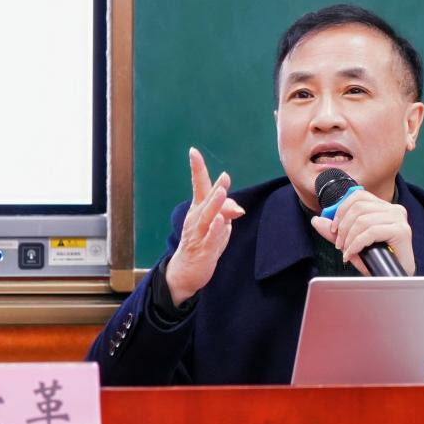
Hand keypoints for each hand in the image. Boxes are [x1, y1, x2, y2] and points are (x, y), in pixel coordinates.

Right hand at [165, 148, 244, 305]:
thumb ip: (225, 212)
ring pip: (207, 217)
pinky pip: (210, 238)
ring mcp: (198, 234)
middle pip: (205, 199)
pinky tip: (222, 222)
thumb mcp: (216, 226)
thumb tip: (238, 207)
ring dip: (215, 204)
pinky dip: (216, 229)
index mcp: (198, 210)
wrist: (184, 272)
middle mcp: (196, 219)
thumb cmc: (202, 244)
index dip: (197, 169)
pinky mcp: (203, 249)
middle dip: (214, 187)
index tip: (193, 151)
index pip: (198, 185)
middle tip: (225, 176)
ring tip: (222, 192)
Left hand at [309, 188, 414, 276]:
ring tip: (346, 251)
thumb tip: (316, 220)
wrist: (394, 278)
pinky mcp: (402, 231)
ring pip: (363, 220)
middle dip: (343, 227)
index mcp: (383, 207)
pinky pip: (371, 232)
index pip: (358, 196)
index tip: (334, 228)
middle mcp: (394, 209)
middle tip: (339, 244)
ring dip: (349, 238)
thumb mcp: (351, 243)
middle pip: (358, 207)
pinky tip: (352, 254)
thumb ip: (336, 232)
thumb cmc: (376, 260)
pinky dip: (356, 244)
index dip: (341, 210)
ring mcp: (399, 219)